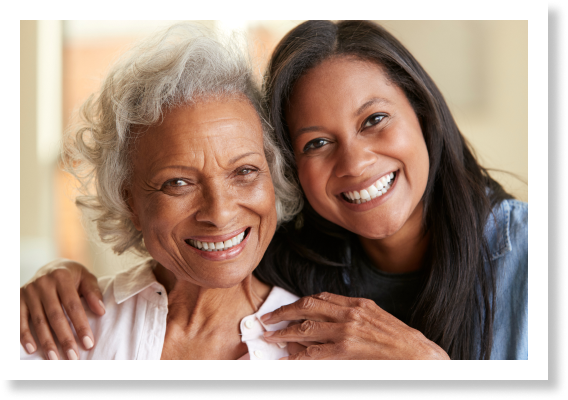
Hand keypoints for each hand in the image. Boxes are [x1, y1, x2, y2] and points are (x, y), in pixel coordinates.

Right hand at [20, 259, 102, 359]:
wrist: (51, 266)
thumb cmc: (73, 276)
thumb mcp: (86, 277)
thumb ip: (93, 292)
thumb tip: (101, 311)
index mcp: (62, 276)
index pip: (73, 305)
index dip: (81, 325)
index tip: (88, 343)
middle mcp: (44, 283)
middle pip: (56, 316)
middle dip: (65, 338)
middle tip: (73, 356)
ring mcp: (30, 291)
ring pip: (39, 321)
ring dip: (47, 341)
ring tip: (55, 357)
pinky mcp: (19, 298)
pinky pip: (20, 320)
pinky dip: (25, 335)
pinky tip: (33, 349)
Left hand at [261, 292, 449, 359]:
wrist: (420, 356)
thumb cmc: (401, 341)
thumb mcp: (377, 318)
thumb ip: (353, 315)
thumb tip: (328, 319)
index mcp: (357, 303)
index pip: (319, 298)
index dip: (298, 303)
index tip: (286, 308)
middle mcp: (349, 313)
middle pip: (307, 307)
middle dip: (283, 313)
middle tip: (267, 319)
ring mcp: (346, 331)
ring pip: (306, 328)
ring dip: (284, 332)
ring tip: (270, 336)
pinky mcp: (346, 351)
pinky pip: (314, 352)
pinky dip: (297, 354)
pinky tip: (287, 357)